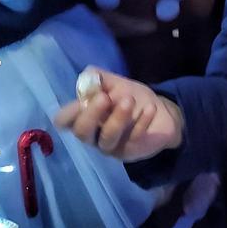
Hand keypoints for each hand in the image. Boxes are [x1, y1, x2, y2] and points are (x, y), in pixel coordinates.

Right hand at [54, 67, 183, 160]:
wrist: (162, 113)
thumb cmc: (131, 98)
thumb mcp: (116, 83)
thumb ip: (100, 78)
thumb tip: (88, 76)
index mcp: (84, 117)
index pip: (64, 121)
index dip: (69, 112)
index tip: (83, 97)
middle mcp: (93, 135)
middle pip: (81, 132)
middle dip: (91, 114)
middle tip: (105, 97)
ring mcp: (110, 146)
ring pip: (107, 137)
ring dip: (118, 117)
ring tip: (129, 100)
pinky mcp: (129, 152)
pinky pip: (132, 139)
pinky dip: (142, 121)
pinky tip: (150, 108)